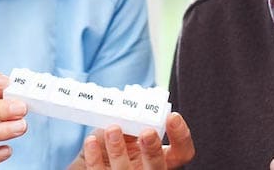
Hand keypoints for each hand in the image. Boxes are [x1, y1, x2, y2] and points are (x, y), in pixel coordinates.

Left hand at [69, 112, 194, 169]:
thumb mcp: (128, 130)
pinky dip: (94, 156)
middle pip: (158, 167)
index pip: (182, 152)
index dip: (181, 136)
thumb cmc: (115, 140)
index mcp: (161, 157)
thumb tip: (132, 109)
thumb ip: (133, 122)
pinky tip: (91, 141)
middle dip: (153, 150)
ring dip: (119, 149)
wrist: (93, 156)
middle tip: (147, 132)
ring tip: (112, 129)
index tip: (172, 116)